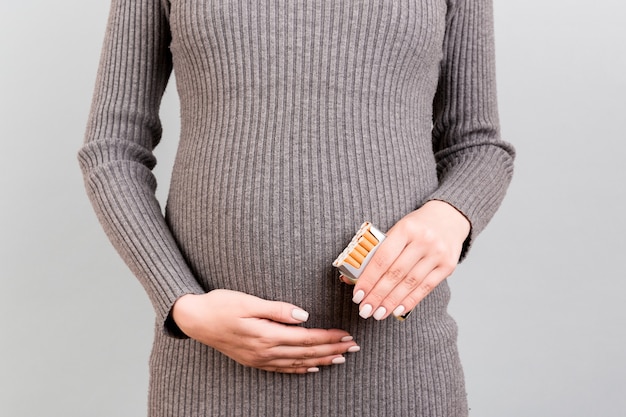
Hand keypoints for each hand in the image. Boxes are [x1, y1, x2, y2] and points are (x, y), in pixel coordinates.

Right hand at [171, 289, 359, 373]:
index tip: (346, 335)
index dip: (328, 337)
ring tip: (340, 358)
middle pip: (306, 352)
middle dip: (332, 350)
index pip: (306, 338)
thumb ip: (277, 309)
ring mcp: (259, 359)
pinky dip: (300, 369)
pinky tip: (311, 368)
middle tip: (353, 347)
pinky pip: (282, 369)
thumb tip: (304, 315)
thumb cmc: (220, 305)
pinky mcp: (253, 360)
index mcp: (266, 335)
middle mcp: (265, 351)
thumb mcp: (248, 301)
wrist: (195, 319)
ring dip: (320, 361)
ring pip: (297, 363)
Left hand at [349, 200, 469, 319]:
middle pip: (395, 273)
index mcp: (405, 228)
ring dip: (392, 301)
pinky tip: (398, 310)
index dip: (368, 279)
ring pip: (410, 283)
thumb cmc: (416, 226)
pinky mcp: (448, 265)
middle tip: (365, 310)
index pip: (382, 258)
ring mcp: (437, 253)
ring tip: (378, 313)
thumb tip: (351, 277)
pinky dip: (411, 300)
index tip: (358, 295)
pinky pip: (426, 287)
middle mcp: (423, 240)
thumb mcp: (397, 230)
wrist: (449, 217)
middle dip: (378, 295)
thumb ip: (377, 251)